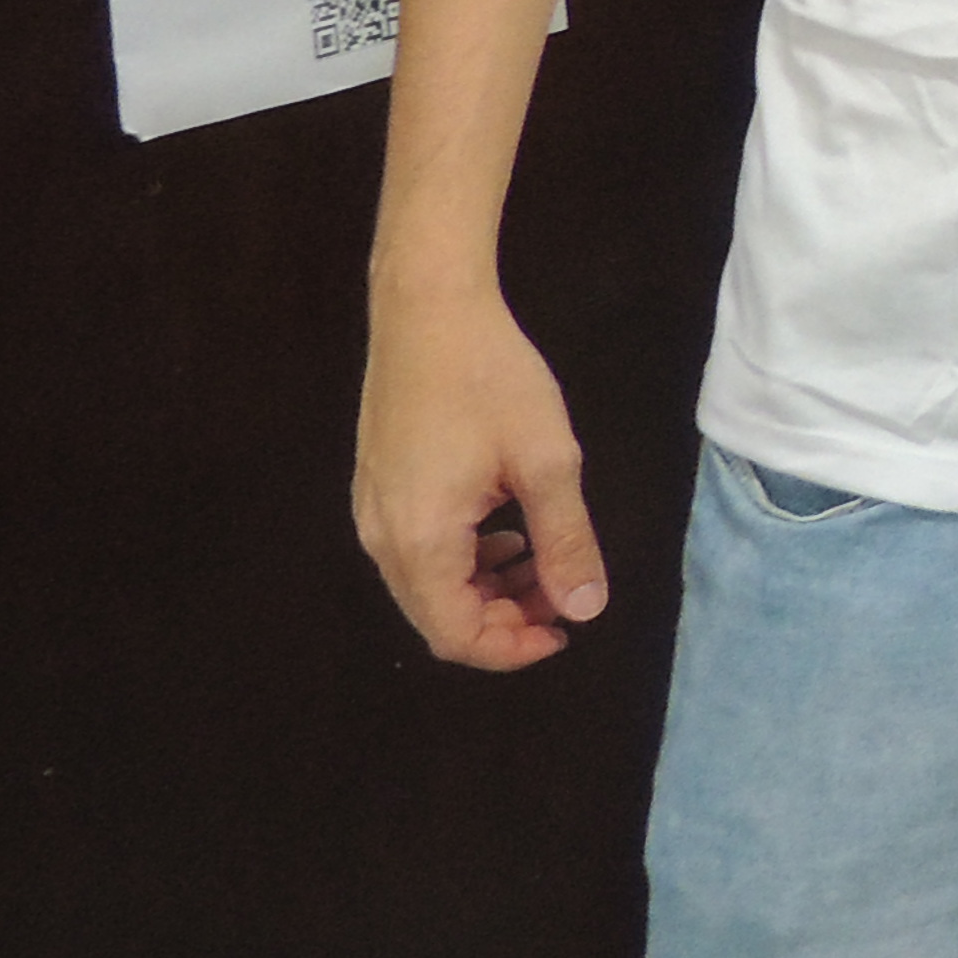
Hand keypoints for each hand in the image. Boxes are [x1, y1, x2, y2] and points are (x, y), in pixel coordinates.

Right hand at [353, 278, 608, 667]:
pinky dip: (467, 557)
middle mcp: (382, 536)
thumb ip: (565, 541)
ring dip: (488, 589)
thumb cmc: (490, 378)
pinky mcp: (378, 486)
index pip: (455, 635)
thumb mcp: (547, 461)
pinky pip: (419, 548)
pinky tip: (509, 529)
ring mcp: (372, 510)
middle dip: (505, 620)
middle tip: (564, 595)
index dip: (512, 649)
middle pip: (439, 616)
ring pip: (429, 584)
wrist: (428, 307)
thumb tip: (585, 609)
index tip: (565, 630)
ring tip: (545, 561)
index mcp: (419, 539)